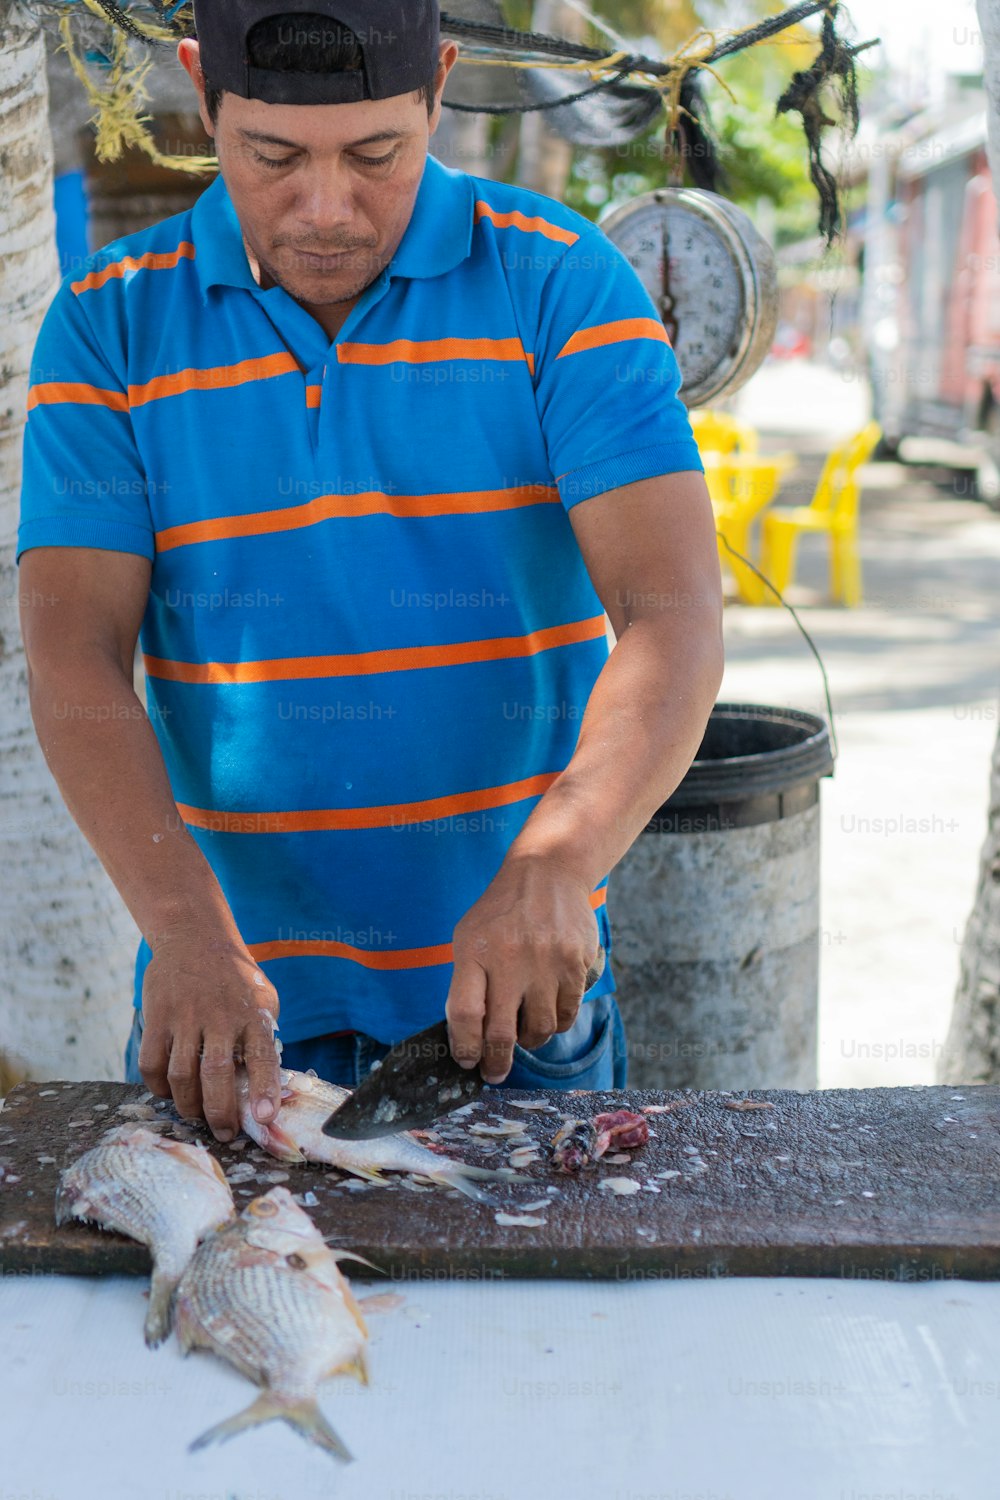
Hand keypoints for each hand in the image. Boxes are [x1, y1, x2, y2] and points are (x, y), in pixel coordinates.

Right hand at [138, 923, 280, 1142]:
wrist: (194, 938)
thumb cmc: (235, 979)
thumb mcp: (262, 1000)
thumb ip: (263, 1038)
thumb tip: (266, 1086)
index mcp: (252, 1014)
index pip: (262, 1056)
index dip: (264, 1089)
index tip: (264, 1118)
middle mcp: (219, 1016)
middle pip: (216, 1074)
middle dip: (220, 1113)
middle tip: (224, 1133)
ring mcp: (185, 1016)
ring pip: (181, 1076)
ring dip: (189, 1106)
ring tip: (198, 1115)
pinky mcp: (156, 1017)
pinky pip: (151, 1064)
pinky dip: (159, 1088)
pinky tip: (170, 1091)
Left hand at [445, 853, 599, 1084]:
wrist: (548, 872)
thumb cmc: (501, 913)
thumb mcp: (469, 936)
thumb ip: (466, 982)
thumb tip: (469, 1037)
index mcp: (474, 951)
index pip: (466, 1014)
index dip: (465, 1047)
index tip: (467, 1061)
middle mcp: (510, 958)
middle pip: (502, 1033)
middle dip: (496, 1064)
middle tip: (494, 1073)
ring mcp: (546, 962)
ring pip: (540, 1030)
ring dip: (529, 1041)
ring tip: (523, 1033)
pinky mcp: (576, 964)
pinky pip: (567, 1014)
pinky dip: (555, 1023)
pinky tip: (546, 1012)